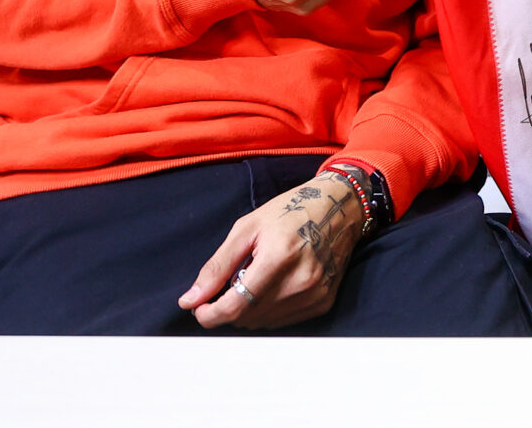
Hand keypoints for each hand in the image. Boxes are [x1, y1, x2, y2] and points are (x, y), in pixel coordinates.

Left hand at [180, 171, 365, 329]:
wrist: (340, 208)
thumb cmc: (291, 211)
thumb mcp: (247, 228)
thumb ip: (217, 266)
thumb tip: (191, 299)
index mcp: (278, 257)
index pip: (235, 307)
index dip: (209, 314)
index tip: (199, 308)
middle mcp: (300, 280)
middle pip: (246, 318)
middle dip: (229, 306)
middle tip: (233, 281)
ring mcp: (314, 294)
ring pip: (262, 323)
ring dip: (249, 309)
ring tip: (258, 279)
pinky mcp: (323, 302)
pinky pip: (282, 322)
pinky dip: (269, 310)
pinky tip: (275, 286)